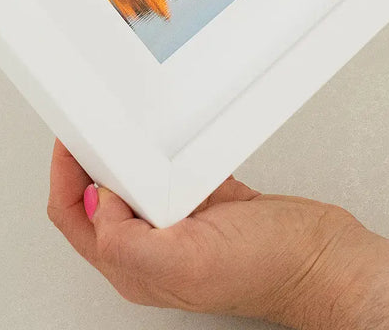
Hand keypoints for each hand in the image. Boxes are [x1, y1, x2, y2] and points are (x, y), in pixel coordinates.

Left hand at [45, 141, 377, 327]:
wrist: (324, 260)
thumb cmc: (269, 270)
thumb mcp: (188, 260)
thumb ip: (129, 240)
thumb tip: (96, 202)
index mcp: (134, 267)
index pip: (74, 215)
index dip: (65, 174)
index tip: (71, 136)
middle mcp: (152, 247)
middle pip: (98, 193)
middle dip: (91, 154)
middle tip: (93, 118)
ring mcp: (181, 223)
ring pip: (135, 177)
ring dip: (129, 149)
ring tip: (125, 121)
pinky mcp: (209, 202)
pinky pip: (176, 166)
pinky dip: (170, 147)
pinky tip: (175, 135)